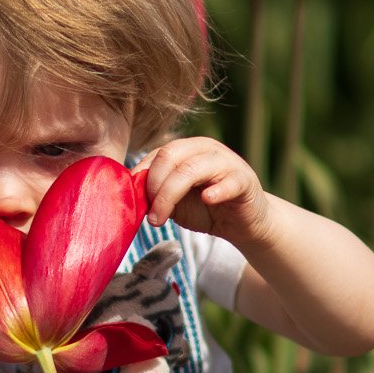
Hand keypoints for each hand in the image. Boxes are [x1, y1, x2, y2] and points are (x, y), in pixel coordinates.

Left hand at [135, 137, 273, 250]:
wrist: (242, 224)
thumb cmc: (206, 209)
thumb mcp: (174, 202)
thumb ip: (156, 194)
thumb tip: (129, 195)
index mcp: (186, 149)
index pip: (158, 154)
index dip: (142, 178)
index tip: (133, 203)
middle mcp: (205, 148)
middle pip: (171, 156)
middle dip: (154, 186)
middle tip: (150, 215)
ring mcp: (226, 161)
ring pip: (192, 169)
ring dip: (170, 195)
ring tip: (161, 219)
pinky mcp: (244, 180)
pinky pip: (229, 181)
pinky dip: (217, 190)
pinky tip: (207, 199)